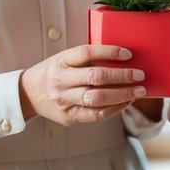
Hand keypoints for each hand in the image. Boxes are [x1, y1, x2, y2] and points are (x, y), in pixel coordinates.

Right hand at [19, 45, 146, 124]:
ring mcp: (64, 101)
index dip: (109, 52)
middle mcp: (61, 81)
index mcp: (61, 61)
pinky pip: (96, 115)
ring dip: (122, 94)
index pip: (87, 52)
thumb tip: (124, 58)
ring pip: (97, 98)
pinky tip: (126, 102)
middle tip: (140, 74)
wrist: (29, 94)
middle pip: (96, 77)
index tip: (129, 54)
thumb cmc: (55, 72)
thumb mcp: (65, 59)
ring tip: (139, 91)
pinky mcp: (69, 117)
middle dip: (122, 76)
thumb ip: (88, 58)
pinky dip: (115, 108)